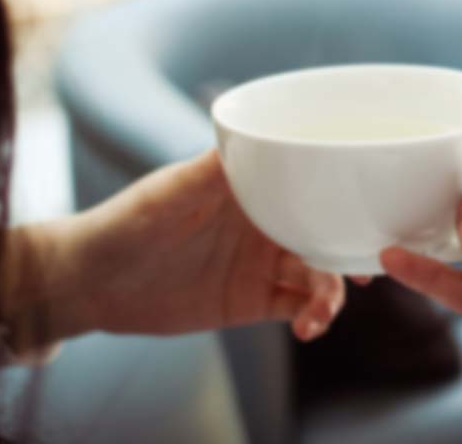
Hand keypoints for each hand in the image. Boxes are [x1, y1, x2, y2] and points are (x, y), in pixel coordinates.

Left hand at [0, 151, 348, 352]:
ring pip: (320, 274)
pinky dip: (312, 318)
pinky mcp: (253, 301)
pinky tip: (308, 328)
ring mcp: (263, 262)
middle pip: (328, 232)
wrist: (90, 282)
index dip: (346, 197)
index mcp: (257, 186)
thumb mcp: (172, 189)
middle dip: (352, 251)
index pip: (314, 184)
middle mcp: (268, 222)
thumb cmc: (127, 220)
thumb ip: (216, 167)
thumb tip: (256, 134)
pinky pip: (297, 308)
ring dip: (332, 293)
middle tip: (371, 274)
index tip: (370, 210)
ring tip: (319, 314)